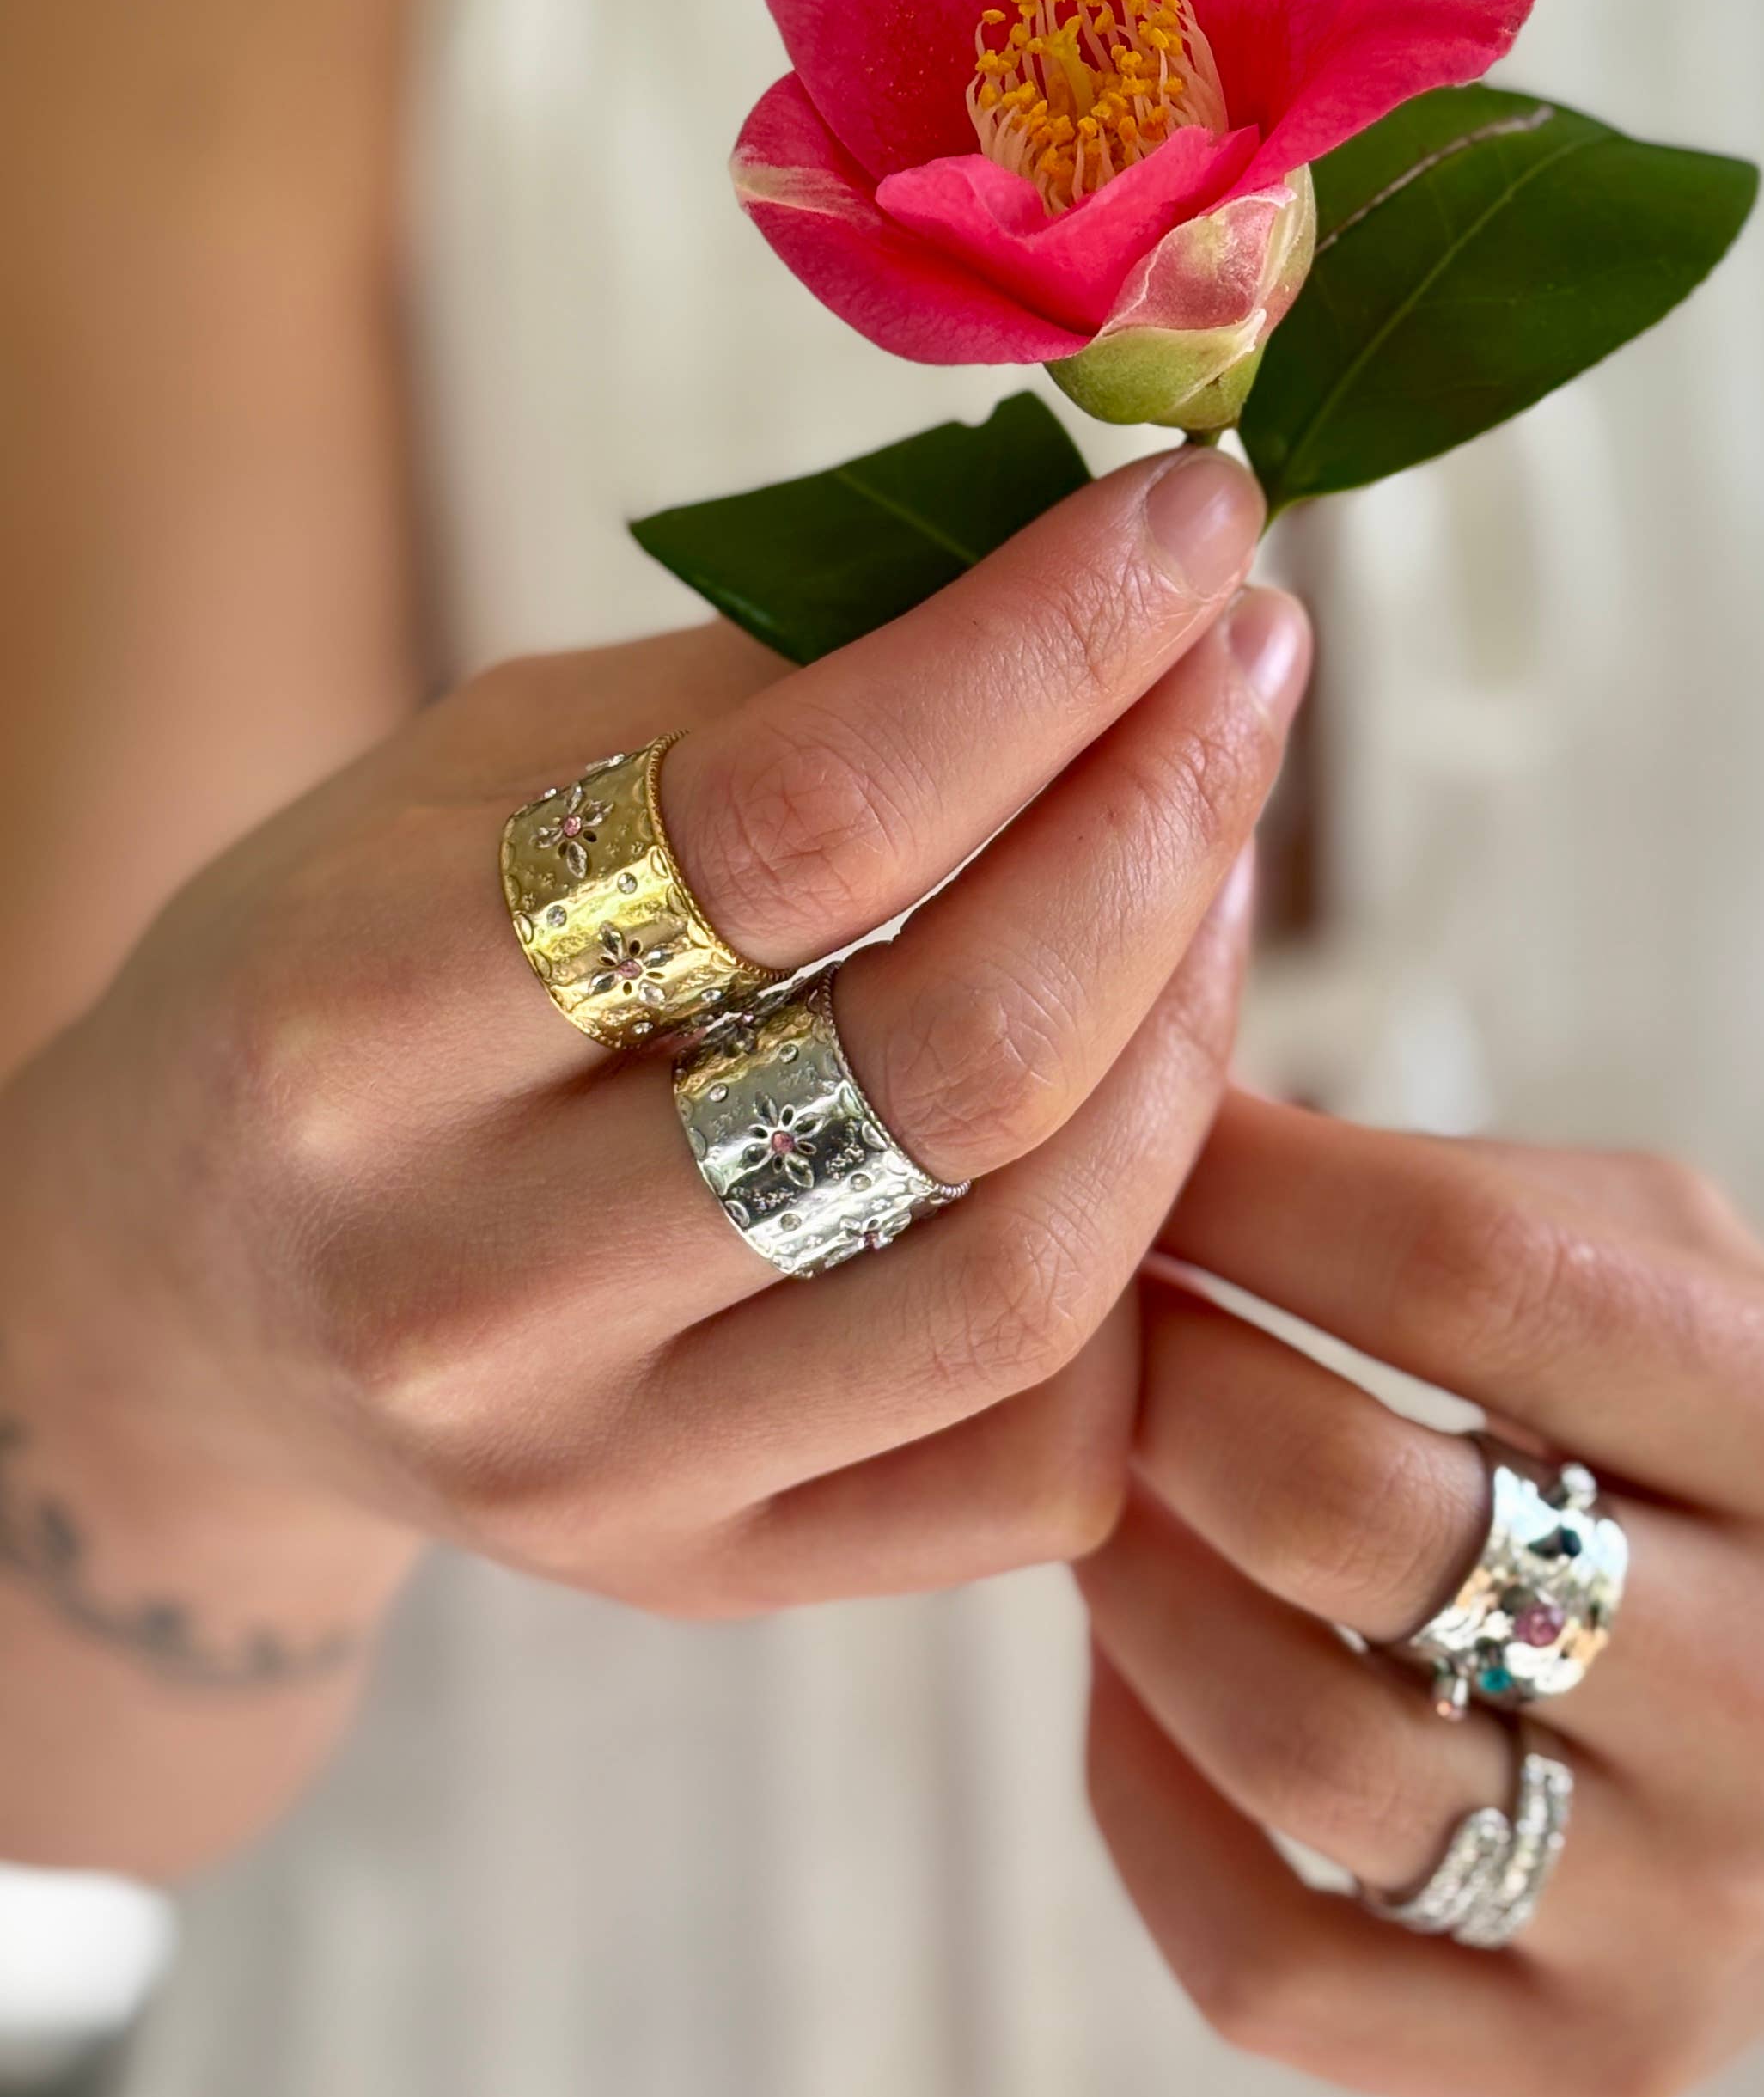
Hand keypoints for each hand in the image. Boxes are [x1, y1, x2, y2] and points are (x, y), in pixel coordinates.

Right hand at [0, 448, 1305, 1662]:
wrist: (182, 1295)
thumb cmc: (344, 978)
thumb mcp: (471, 779)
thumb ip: (758, 703)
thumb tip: (1091, 596)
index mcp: (361, 1017)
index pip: (801, 822)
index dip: (1050, 650)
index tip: (1199, 517)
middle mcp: (472, 1283)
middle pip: (954, 1059)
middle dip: (1165, 820)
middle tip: (1248, 666)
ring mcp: (603, 1471)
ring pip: (1028, 1274)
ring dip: (1190, 1033)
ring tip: (1215, 861)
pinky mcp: (709, 1578)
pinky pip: (1036, 1458)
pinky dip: (1146, 1267)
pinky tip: (1150, 1100)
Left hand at [1079, 1094, 1763, 2096]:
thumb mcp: (1701, 1274)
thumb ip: (1466, 1195)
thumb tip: (1166, 1127)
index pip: (1475, 1278)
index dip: (1250, 1196)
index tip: (1128, 1149)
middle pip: (1350, 1514)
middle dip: (1160, 1384)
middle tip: (1088, 1330)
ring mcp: (1700, 1906)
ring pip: (1289, 1741)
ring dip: (1127, 1583)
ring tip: (1097, 1488)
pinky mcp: (1596, 2062)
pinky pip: (1273, 1961)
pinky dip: (1144, 1799)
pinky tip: (1133, 1683)